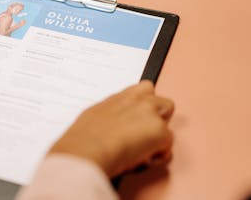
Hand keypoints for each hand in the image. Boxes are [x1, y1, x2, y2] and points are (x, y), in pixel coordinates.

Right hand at [49, 80, 173, 177]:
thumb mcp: (93, 116)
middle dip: (159, 119)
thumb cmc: (82, 138)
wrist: (87, 149)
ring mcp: (152, 114)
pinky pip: (168, 148)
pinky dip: (157, 157)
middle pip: (164, 103)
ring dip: (159, 137)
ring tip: (142, 151)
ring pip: (168, 125)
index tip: (138, 120)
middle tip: (144, 136)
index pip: (144, 90)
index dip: (144, 106)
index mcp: (122, 97)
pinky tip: (140, 162)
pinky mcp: (160, 132)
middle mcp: (139, 100)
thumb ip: (110, 115)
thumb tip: (111, 127)